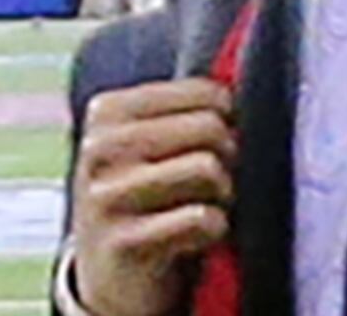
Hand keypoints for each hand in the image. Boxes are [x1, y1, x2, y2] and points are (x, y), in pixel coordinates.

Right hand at [69, 77, 235, 315]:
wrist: (113, 277)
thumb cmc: (150, 197)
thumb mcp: (154, 145)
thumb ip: (189, 109)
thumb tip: (247, 70)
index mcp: (107, 112)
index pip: (206, 92)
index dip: (228, 121)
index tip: (213, 146)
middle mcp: (99, 149)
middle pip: (210, 127)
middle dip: (228, 157)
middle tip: (214, 182)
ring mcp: (105, 198)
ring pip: (207, 169)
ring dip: (222, 194)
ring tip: (204, 205)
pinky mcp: (122, 243)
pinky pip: (203, 219)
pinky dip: (214, 229)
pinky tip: (194, 237)